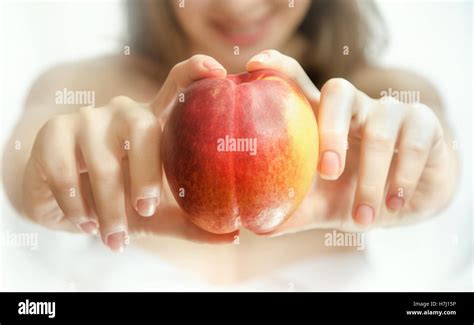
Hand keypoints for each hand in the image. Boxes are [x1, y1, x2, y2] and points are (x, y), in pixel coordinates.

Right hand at [22, 55, 236, 250]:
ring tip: (113, 238)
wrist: (61, 204)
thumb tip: (233, 236)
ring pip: (103, 162)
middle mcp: (122, 113)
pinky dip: (77, 206)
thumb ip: (189, 224)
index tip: (218, 71)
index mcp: (152, 125)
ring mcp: (87, 118)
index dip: (194, 73)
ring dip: (109, 207)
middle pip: (143, 128)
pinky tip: (85, 224)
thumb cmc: (116, 203)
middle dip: (146, 175)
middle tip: (146, 210)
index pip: (175, 88)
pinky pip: (67, 172)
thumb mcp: (154, 216)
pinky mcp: (53, 132)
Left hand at [246, 49, 456, 233]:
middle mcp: (354, 108)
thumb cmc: (353, 196)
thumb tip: (257, 226)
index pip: (299, 82)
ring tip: (365, 218)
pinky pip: (413, 143)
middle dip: (331, 132)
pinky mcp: (423, 122)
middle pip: (338, 91)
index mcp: (322, 121)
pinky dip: (402, 179)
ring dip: (371, 180)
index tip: (254, 63)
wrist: (405, 203)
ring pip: (379, 129)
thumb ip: (295, 211)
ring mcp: (389, 111)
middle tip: (328, 173)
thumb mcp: (322, 206)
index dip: (279, 68)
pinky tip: (394, 205)